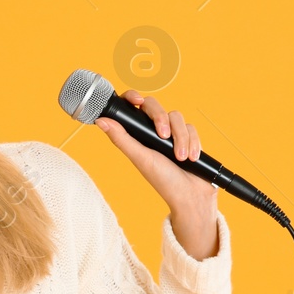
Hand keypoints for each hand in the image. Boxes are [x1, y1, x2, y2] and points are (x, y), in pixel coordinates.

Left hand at [95, 91, 221, 259]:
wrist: (191, 196)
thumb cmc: (163, 181)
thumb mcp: (140, 159)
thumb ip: (122, 139)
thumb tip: (101, 120)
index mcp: (138, 135)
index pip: (133, 107)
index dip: (133, 97)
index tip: (136, 100)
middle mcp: (154, 131)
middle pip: (155, 106)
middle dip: (161, 118)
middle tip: (163, 136)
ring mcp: (172, 133)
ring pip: (176, 116)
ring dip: (180, 137)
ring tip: (181, 157)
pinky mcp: (189, 137)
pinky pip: (191, 127)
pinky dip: (193, 142)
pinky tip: (191, 158)